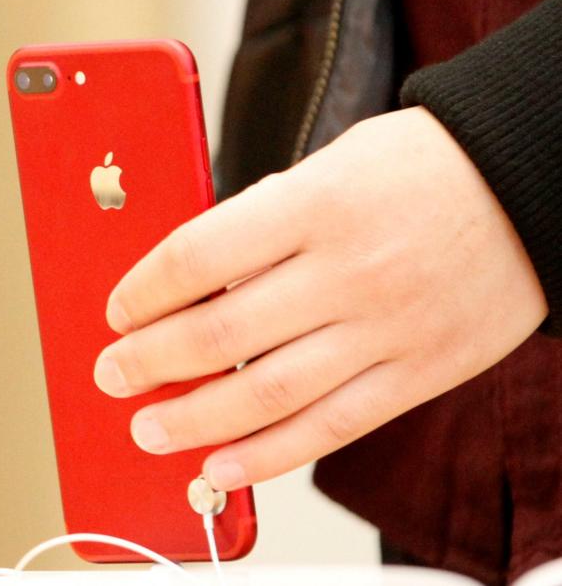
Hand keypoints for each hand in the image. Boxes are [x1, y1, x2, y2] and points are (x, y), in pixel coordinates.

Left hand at [92, 106, 546, 490]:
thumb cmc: (417, 167)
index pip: (198, 257)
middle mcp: (346, 271)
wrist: (529, 186)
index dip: (143, 291)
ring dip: (193, 419)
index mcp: (313, 205)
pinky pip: (331, 427)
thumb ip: (262, 219)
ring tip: (147, 428)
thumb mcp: (328, 165)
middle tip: (111, 373)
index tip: (117, 309)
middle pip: (220, 334)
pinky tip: (221, 466)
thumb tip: (189, 277)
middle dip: (148, 361)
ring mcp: (384, 330)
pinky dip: (268, 455)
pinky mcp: (418, 374)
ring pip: (267, 394)